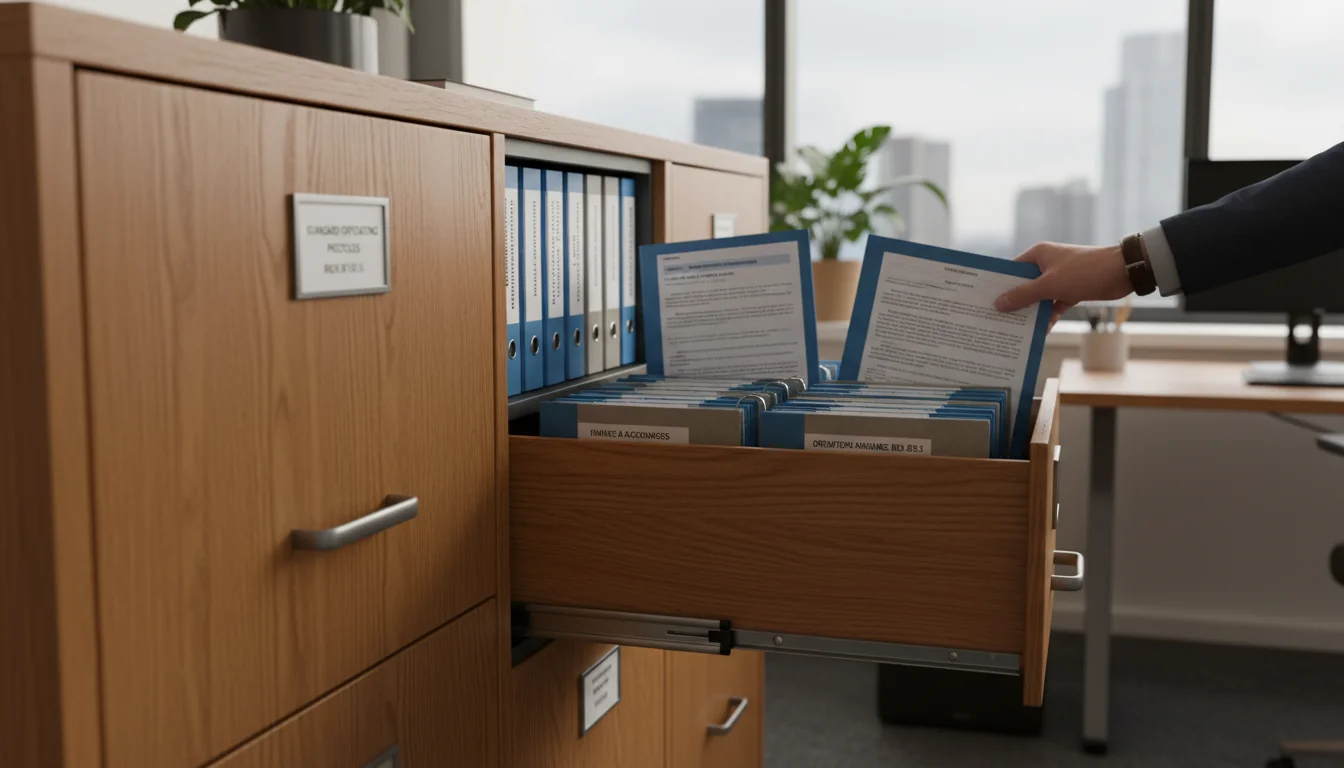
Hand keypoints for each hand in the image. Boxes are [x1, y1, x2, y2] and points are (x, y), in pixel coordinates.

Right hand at [994, 242, 1132, 327]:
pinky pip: (1053, 305)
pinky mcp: (1071, 290)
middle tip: (997, 319)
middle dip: (1014, 302)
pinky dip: (1048, 316)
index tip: (985, 300)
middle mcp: (1046, 264)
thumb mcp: (1050, 284)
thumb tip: (999, 303)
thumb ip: (1023, 295)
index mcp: (1038, 255)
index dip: (999, 285)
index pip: (1011, 270)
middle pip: (1023, 285)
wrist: (1122, 272)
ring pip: (1038, 297)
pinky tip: (1040, 331)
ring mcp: (1059, 278)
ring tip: (1015, 329)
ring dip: (1031, 312)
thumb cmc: (1084, 271)